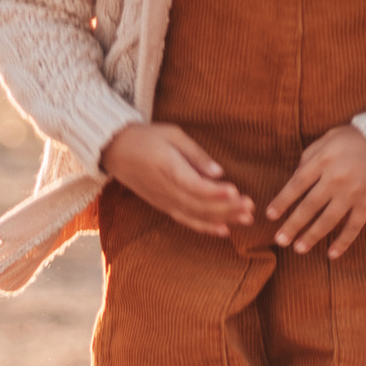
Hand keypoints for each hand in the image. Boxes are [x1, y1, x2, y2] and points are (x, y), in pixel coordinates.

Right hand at [99, 123, 255, 237]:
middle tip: (250, 207)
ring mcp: (163, 200)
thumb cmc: (146, 137)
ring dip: (222, 218)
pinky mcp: (162, 205)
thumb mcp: (172, 135)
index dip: (215, 191)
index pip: (194, 185)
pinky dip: (205, 226)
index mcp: (167, 167)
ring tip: (246, 218)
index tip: (236, 191)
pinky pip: (185, 219)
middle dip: (227, 208)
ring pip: (195, 215)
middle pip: (199, 204)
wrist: (114, 150)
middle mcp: (165, 189)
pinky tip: (224, 230)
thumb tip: (219, 173)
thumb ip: (196, 155)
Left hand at [268, 126, 365, 257]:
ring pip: (328, 220)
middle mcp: (335, 179)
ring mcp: (352, 194)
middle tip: (279, 240)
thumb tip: (295, 177)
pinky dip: (343, 242)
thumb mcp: (329, 139)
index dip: (282, 201)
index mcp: (323, 161)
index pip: (297, 184)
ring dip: (312, 236)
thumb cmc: (356, 140)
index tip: (270, 216)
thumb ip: (310, 156)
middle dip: (292, 225)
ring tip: (298, 249)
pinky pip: (353, 227)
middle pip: (309, 206)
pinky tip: (331, 255)